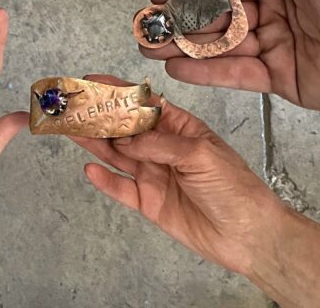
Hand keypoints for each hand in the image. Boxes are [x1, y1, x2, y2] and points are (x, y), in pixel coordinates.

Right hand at [74, 77, 285, 276]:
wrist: (248, 236)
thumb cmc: (234, 186)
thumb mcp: (200, 154)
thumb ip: (159, 144)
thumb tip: (125, 139)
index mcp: (178, 127)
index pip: (143, 103)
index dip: (118, 92)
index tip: (92, 82)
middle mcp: (161, 148)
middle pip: (123, 128)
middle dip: (99, 117)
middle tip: (72, 108)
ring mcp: (153, 174)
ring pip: (116, 155)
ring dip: (94, 143)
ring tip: (71, 130)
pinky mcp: (148, 202)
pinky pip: (120, 189)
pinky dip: (104, 180)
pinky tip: (89, 169)